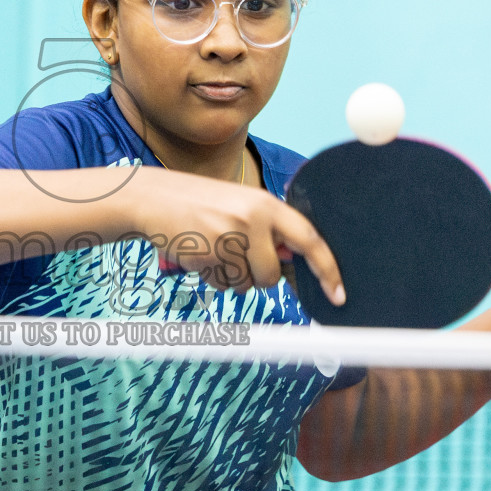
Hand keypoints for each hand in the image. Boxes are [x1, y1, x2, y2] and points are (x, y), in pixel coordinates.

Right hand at [131, 167, 345, 304]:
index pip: (309, 239)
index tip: (338, 292)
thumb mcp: (240, 206)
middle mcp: (252, 218)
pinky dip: (212, 277)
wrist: (152, 198)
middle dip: (256, 275)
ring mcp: (229, 236)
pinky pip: (222, 283)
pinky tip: (198, 254)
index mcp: (266, 203)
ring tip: (211, 249)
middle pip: (272, 273)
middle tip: (233, 254)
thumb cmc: (198, 205)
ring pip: (247, 282)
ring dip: (231, 276)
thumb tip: (295, 262)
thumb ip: (267, 230)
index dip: (327, 268)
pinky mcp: (207, 253)